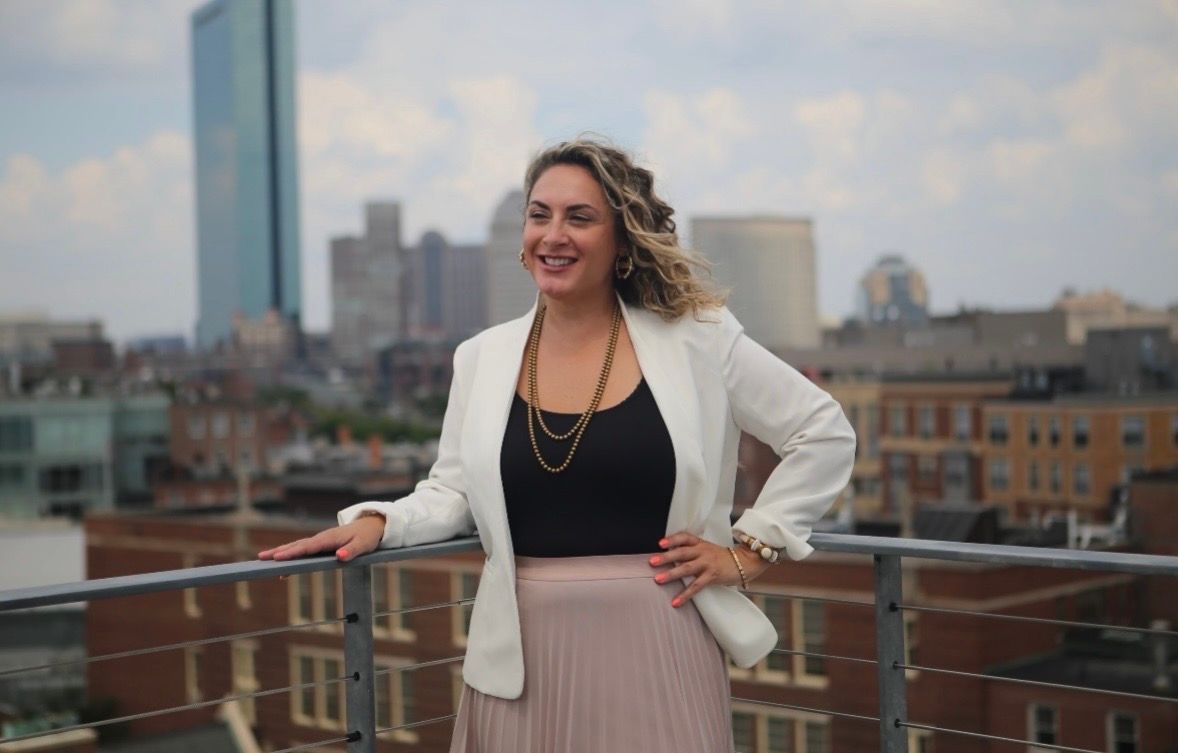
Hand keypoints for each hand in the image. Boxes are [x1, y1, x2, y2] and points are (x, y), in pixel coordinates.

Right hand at [257, 515, 385, 562]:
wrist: (372, 525)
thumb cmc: (367, 536)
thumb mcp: (363, 545)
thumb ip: (351, 551)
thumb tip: (339, 556)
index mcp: (329, 538)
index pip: (308, 547)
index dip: (293, 553)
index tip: (278, 558)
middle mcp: (321, 538)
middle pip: (297, 545)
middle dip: (279, 552)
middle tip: (261, 558)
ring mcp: (320, 540)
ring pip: (297, 546)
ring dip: (281, 552)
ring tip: (263, 558)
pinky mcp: (321, 544)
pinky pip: (303, 549)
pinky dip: (291, 554)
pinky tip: (283, 565)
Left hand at [648, 531, 769, 607]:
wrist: (744, 562)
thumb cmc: (721, 557)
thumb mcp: (706, 549)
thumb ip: (691, 551)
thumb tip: (669, 556)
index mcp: (700, 543)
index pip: (685, 537)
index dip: (672, 539)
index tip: (660, 543)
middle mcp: (702, 551)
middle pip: (682, 552)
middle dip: (666, 557)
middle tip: (652, 561)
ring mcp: (707, 564)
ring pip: (687, 568)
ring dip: (671, 574)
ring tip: (658, 579)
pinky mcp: (712, 576)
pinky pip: (696, 586)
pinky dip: (685, 595)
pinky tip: (675, 602)